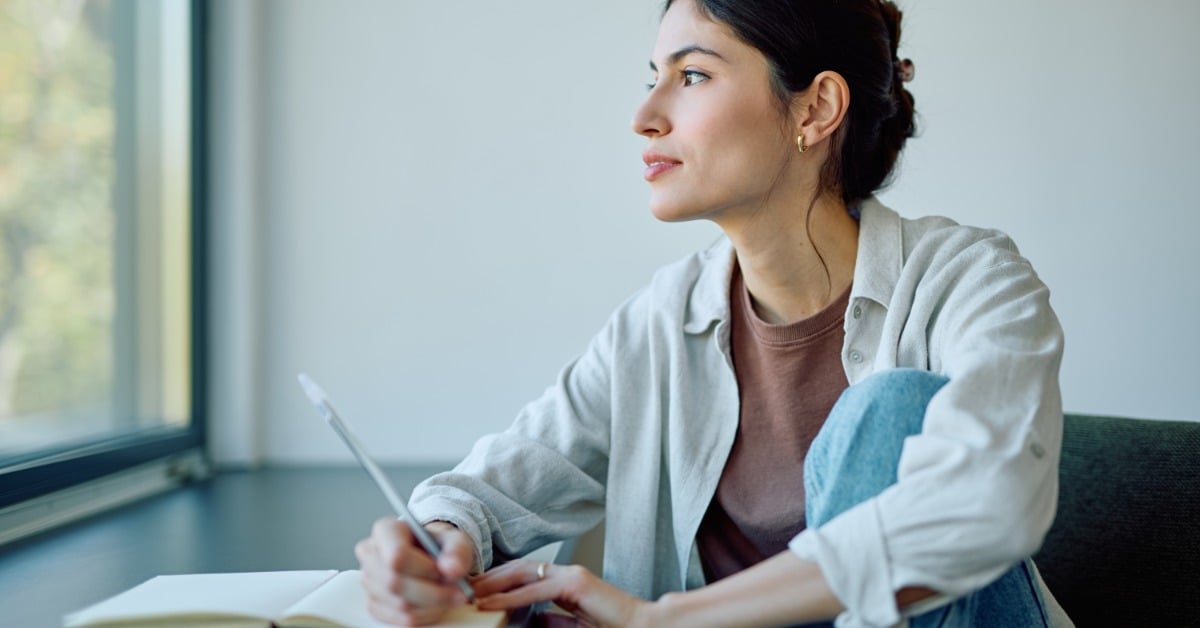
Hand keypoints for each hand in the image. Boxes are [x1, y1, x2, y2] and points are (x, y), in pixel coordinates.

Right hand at [355, 518, 475, 624]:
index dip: (424, 569)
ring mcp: (368, 580)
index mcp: (386, 530)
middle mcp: (370, 554)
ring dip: (432, 606)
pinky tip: (436, 606)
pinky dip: (424, 616)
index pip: (396, 555)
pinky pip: (399, 619)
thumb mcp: (455, 540)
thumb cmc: (438, 545)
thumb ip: (457, 551)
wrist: (431, 557)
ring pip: (399, 604)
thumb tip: (452, 569)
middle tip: (458, 592)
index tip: (445, 572)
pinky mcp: (373, 603)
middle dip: (433, 593)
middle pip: (395, 583)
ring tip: (449, 596)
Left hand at [472, 560, 656, 627]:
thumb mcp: (576, 625)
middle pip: (520, 568)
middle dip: (491, 577)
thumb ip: (556, 620)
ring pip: (524, 572)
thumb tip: (535, 620)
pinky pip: (537, 589)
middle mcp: (568, 574)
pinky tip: (491, 603)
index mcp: (567, 583)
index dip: (500, 580)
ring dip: (494, 583)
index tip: (477, 590)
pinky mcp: (578, 584)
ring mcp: (573, 576)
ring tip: (471, 593)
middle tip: (465, 587)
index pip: (526, 574)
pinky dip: (511, 596)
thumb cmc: (614, 627)